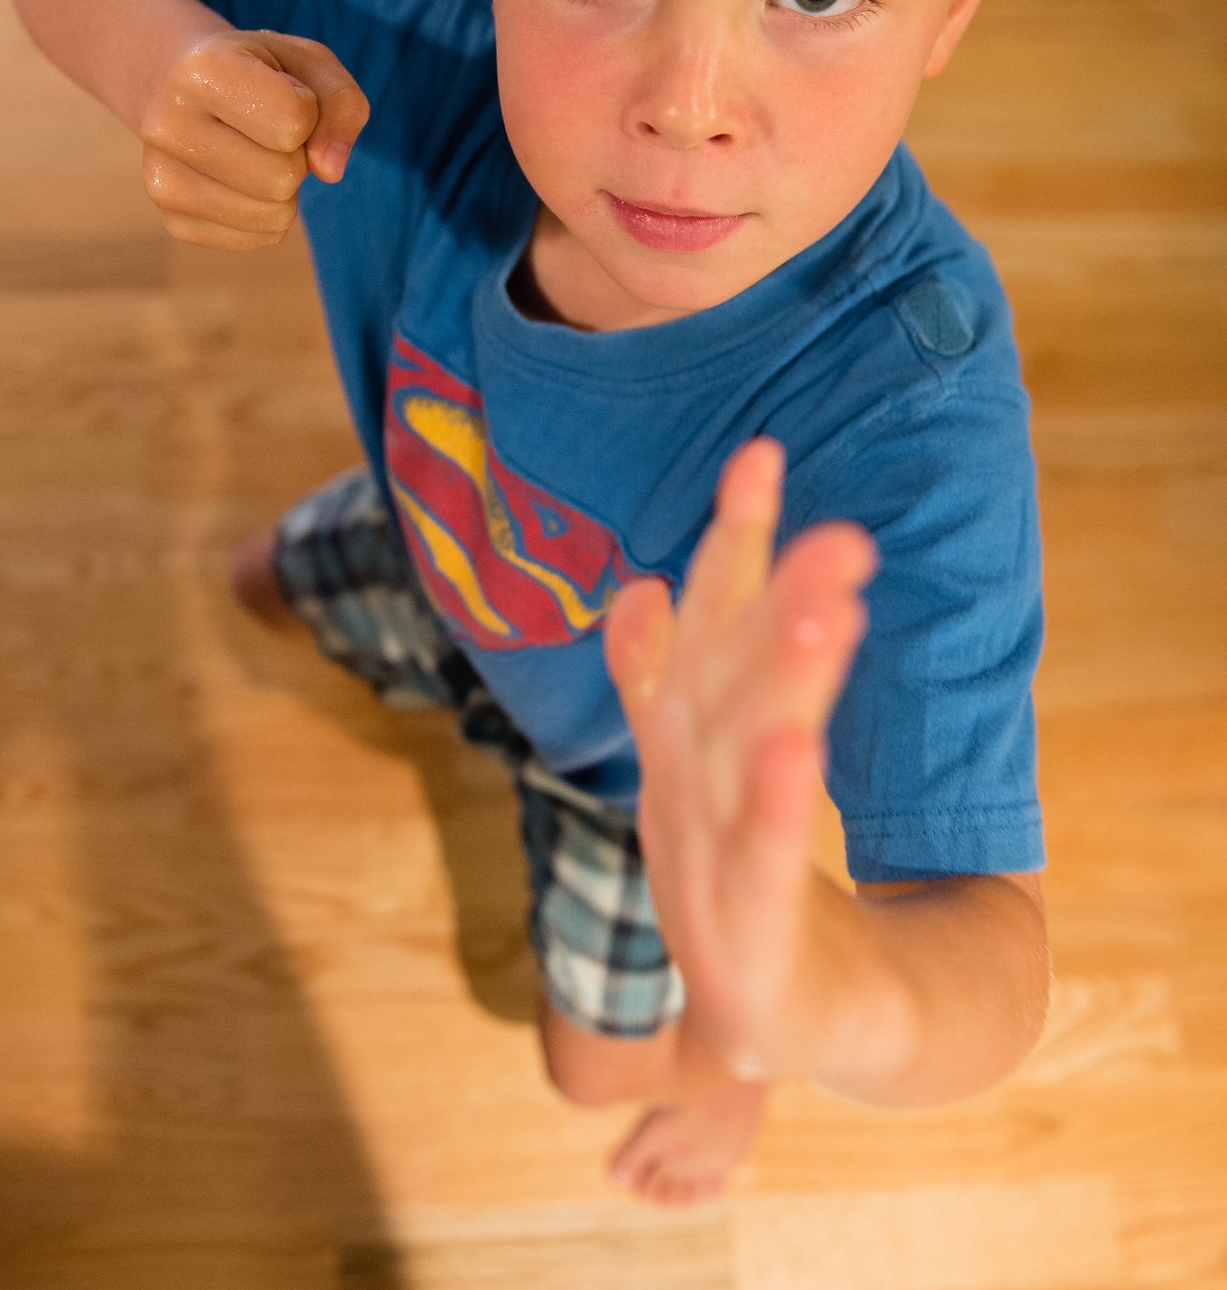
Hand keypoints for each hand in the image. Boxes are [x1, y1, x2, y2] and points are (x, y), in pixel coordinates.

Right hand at [137, 29, 369, 249]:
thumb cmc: (256, 71)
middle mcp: (168, 126)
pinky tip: (238, 178)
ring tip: (253, 152)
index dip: (308, 110)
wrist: (177, 85)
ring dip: (285, 189)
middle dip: (296, 156)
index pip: (293, 122)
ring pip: (274, 215)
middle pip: (283, 178)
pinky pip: (260, 237)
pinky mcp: (174, 222)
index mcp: (202, 70)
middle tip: (266, 130)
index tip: (281, 92)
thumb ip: (342, 104)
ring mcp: (161, 181)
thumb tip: (330, 172)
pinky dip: (267, 213)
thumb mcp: (308, 62)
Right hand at [604, 436, 878, 1077]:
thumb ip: (678, 682)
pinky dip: (770, 806)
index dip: (729, 547)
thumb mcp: (714, 776)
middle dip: (765, 596)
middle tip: (836, 528)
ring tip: (829, 606)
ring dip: (776, 680)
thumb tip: (645, 588)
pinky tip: (796, 745)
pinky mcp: (748, 951)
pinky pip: (759, 869)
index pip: (701, 632)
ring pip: (738, 763)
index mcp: (685, 751)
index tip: (764, 454)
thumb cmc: (752, 883)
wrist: (800, 1026)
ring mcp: (707, 873)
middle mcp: (685, 797)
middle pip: (720, 684)